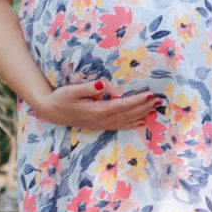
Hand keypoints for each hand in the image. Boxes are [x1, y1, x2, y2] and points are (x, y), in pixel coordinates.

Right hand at [33, 79, 160, 130]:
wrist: (51, 111)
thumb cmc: (61, 98)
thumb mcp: (71, 91)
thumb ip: (88, 88)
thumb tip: (103, 84)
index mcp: (96, 110)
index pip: (121, 105)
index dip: (136, 101)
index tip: (149, 95)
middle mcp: (101, 119)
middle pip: (127, 114)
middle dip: (144, 107)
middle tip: (159, 100)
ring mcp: (101, 124)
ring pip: (126, 121)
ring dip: (141, 115)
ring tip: (155, 109)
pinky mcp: (100, 125)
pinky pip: (120, 126)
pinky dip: (132, 124)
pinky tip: (142, 122)